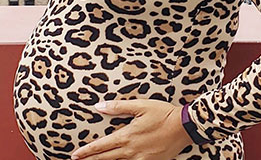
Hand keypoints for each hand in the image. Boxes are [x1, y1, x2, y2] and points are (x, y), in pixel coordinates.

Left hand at [70, 99, 193, 159]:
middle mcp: (131, 150)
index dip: (87, 151)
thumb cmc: (163, 114)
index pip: (101, 146)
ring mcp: (141, 159)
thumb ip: (118, 107)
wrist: (185, 127)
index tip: (76, 154)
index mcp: (127, 136)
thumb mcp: (140, 106)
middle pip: (106, 158)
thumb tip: (99, 107)